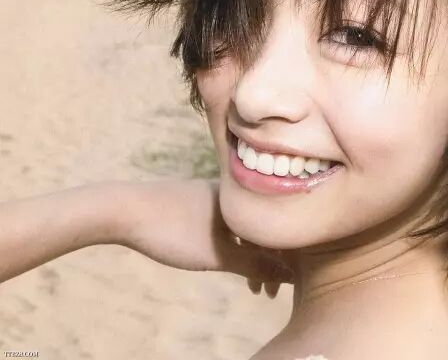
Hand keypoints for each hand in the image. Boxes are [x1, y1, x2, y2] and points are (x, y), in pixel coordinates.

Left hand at [116, 179, 293, 286]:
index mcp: (241, 198)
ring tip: (247, 284)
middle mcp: (230, 192)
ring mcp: (211, 196)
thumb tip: (289, 277)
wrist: (120, 209)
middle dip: (267, 262)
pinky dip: (232, 246)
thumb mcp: (217, 255)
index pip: (276, 228)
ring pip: (243, 228)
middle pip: (261, 229)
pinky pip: (226, 225)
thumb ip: (256, 266)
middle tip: (264, 293)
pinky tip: (224, 260)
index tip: (278, 290)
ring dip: (249, 257)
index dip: (284, 261)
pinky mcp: (194, 202)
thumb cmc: (171, 230)